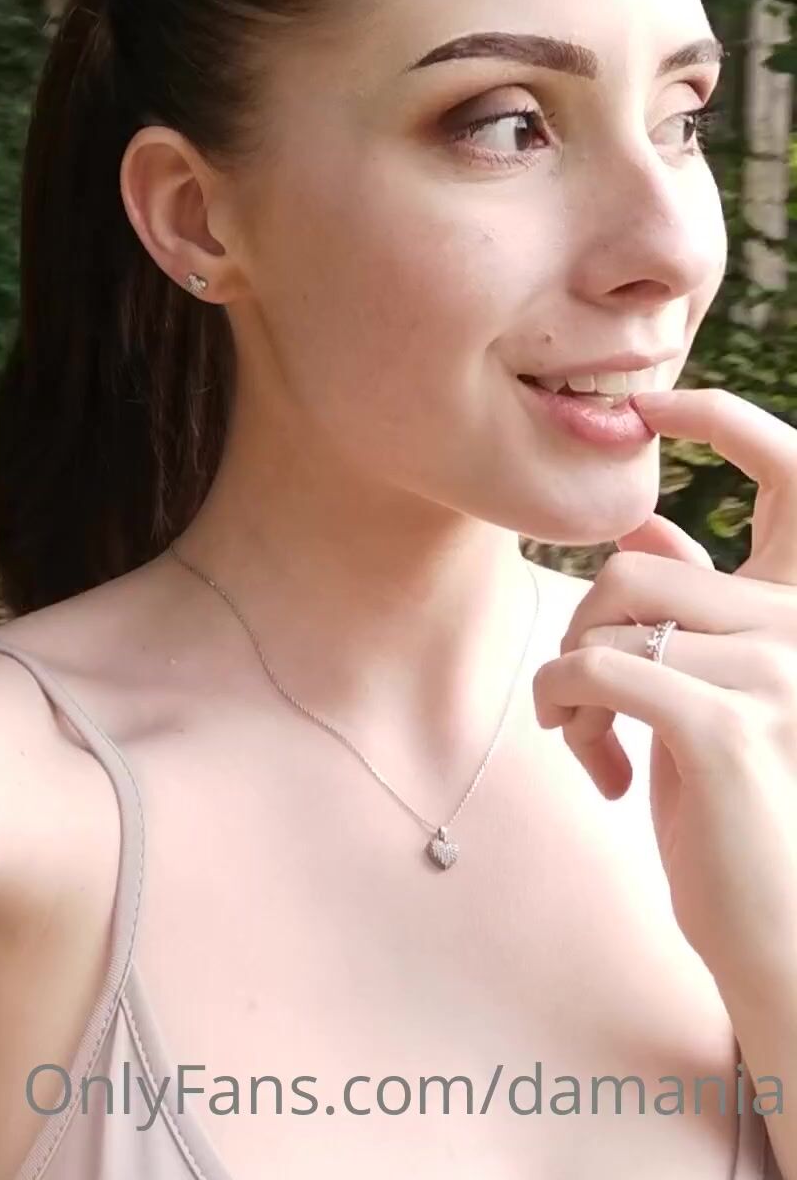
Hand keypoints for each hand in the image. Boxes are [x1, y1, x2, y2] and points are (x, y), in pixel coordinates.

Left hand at [532, 386, 796, 997]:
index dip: (724, 414)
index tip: (656, 402)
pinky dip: (565, 708)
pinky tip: (590, 760)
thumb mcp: (713, 699)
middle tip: (578, 704)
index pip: (792, 469)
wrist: (778, 936)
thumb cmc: (739, 816)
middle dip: (582, 632)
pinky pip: (596, 671)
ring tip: (588, 743)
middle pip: (637, 571)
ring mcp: (775, 671)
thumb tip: (648, 532)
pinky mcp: (724, 726)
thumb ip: (694, 612)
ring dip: (570, 683)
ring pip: (610, 621)